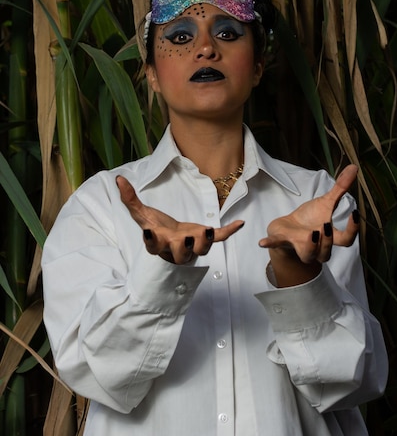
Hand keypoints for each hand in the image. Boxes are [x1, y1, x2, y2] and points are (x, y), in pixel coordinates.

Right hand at [116, 176, 243, 264]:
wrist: (171, 235)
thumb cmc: (156, 226)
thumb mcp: (142, 213)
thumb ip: (130, 199)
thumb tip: (119, 180)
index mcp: (158, 243)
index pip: (153, 246)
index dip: (152, 242)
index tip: (151, 232)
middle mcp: (175, 249)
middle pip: (178, 255)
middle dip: (182, 248)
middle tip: (185, 238)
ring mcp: (192, 245)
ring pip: (199, 251)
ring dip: (204, 243)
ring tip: (207, 230)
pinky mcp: (204, 239)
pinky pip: (218, 238)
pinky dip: (229, 231)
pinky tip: (240, 223)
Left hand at [259, 165, 359, 284]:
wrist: (289, 227)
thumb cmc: (310, 218)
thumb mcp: (324, 201)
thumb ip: (340, 187)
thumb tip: (354, 167)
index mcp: (329, 236)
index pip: (346, 240)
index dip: (352, 230)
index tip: (354, 213)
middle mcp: (316, 246)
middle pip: (327, 254)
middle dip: (328, 240)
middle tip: (326, 224)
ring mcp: (299, 245)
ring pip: (308, 256)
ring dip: (311, 246)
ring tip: (311, 233)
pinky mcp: (282, 241)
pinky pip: (276, 244)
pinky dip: (270, 243)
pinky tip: (262, 242)